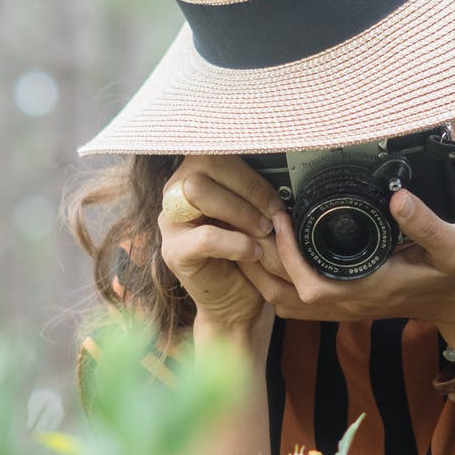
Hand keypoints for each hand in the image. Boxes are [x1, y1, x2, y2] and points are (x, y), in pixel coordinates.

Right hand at [157, 155, 288, 337]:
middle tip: (272, 217)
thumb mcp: (255, 214)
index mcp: (195, 175)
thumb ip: (256, 191)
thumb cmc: (247, 253)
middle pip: (204, 164)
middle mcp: (176, 192)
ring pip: (197, 191)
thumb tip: (284, 172)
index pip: (216, 152)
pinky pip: (204, 236)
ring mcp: (170, 221)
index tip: (276, 200)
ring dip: (240, 211)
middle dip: (247, 189)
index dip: (250, 173)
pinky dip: (235, 242)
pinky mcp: (174, 251)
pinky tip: (251, 252)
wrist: (236, 302)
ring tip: (262, 232)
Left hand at [237, 188, 454, 339]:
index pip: (308, 283)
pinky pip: (293, 303)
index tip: (281, 217)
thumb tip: (398, 198)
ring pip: (282, 301)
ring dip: (262, 272)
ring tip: (256, 233)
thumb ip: (426, 223)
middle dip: (262, 258)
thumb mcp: (449, 245)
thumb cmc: (451, 274)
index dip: (287, 252)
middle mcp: (346, 304)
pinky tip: (272, 255)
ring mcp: (340, 308)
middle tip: (257, 217)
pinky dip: (274, 281)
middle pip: (282, 293)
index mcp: (364, 289)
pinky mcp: (340, 305)